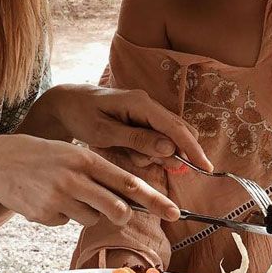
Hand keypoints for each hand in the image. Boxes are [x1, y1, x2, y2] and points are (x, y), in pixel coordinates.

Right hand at [0, 133, 180, 226]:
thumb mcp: (70, 154)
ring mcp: (59, 198)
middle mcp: (75, 178)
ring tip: (63, 194)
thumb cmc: (39, 156)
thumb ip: (96, 172)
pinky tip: (44, 200)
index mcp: (86, 159)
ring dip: (85, 212)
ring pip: (91, 218)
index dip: (154, 199)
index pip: (128, 182)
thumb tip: (127, 199)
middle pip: (117, 208)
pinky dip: (61, 215)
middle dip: (123, 215)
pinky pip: (66, 222)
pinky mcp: (44, 215)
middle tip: (119, 212)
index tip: (175, 212)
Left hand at [36, 84, 212, 170]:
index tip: (205, 169)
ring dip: (151, 154)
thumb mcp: (105, 131)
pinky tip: (124, 149)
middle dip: (170, 154)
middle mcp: (148, 105)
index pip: (176, 128)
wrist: (66, 104)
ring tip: (121, 149)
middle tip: (140, 159)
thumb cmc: (82, 115)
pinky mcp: (142, 120)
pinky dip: (144, 151)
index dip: (192, 149)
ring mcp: (146, 112)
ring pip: (166, 139)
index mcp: (141, 103)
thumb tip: (170, 148)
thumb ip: (137, 139)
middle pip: (178, 132)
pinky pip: (153, 140)